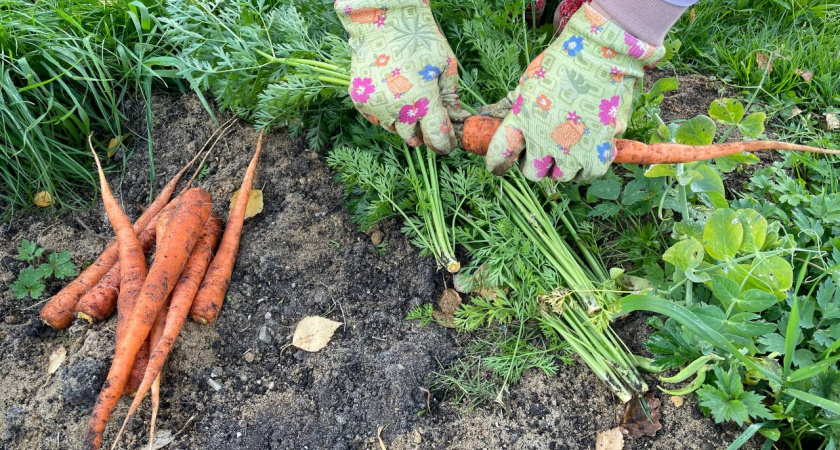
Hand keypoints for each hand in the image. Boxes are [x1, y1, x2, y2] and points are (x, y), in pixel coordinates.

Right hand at [334, 0, 459, 153]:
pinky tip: (393, 95)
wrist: (382, 19)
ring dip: (404, 123)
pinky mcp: (360, 101)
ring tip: (410, 100)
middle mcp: (397, 109)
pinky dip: (387, 114)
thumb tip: (457, 119)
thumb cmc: (420, 38)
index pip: (437, 140)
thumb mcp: (446, 65)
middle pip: (413, 139)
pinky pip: (377, 119)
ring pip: (394, 130)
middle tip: (429, 119)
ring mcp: (376, 107)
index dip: (446, 144)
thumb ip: (451, 97)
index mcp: (422, 101)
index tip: (449, 141)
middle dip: (424, 133)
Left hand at [485, 4, 663, 181]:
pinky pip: (590, 171)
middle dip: (535, 164)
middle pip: (533, 173)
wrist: (601, 53)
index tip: (498, 165)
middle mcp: (544, 141)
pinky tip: (588, 149)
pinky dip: (588, 164)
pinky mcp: (598, 151)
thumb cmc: (562, 62)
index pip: (500, 156)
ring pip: (562, 176)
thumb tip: (490, 114)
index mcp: (522, 122)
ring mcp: (572, 150)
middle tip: (542, 151)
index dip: (497, 163)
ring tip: (567, 150)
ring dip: (562, 166)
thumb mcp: (528, 81)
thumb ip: (514, 104)